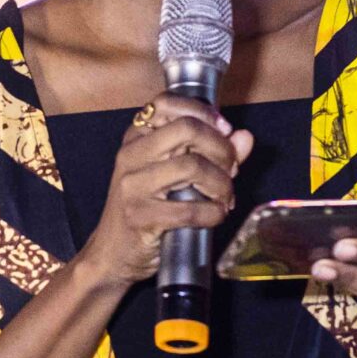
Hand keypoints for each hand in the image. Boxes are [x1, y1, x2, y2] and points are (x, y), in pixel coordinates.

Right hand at [76, 96, 252, 291]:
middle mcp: (130, 155)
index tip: (224, 130)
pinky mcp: (140, 216)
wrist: (112, 254)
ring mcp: (132, 185)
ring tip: (225, 198)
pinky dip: (212, 213)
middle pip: (187, 129)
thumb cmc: (145, 211)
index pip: (167, 103)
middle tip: (231, 169)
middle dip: (221, 148)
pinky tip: (215, 216)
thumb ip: (212, 154)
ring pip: (192, 166)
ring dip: (221, 184)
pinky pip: (189, 208)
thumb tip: (244, 137)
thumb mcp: (175, 176)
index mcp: (136, 138)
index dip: (204, 112)